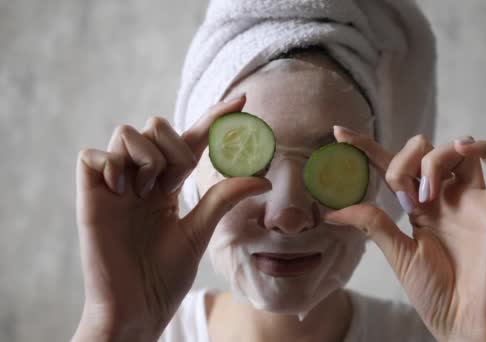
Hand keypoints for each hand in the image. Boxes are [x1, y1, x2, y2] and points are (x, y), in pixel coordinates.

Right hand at [72, 95, 271, 341]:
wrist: (136, 308)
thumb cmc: (165, 276)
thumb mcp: (199, 232)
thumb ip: (222, 199)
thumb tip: (262, 178)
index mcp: (168, 185)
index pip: (192, 140)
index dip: (214, 118)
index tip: (242, 102)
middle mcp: (142, 178)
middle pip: (156, 125)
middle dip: (174, 146)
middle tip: (175, 181)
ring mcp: (115, 185)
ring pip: (127, 132)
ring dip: (146, 156)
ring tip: (147, 192)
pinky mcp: (90, 195)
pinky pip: (93, 155)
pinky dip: (110, 165)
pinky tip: (123, 192)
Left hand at [324, 127, 485, 341]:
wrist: (464, 322)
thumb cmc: (434, 293)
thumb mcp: (398, 254)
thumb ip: (372, 224)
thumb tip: (331, 210)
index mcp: (420, 207)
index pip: (392, 167)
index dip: (367, 147)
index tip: (339, 133)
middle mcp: (445, 198)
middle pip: (425, 150)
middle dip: (406, 160)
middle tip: (404, 197)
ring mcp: (472, 201)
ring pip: (458, 151)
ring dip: (436, 160)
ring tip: (426, 195)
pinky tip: (465, 148)